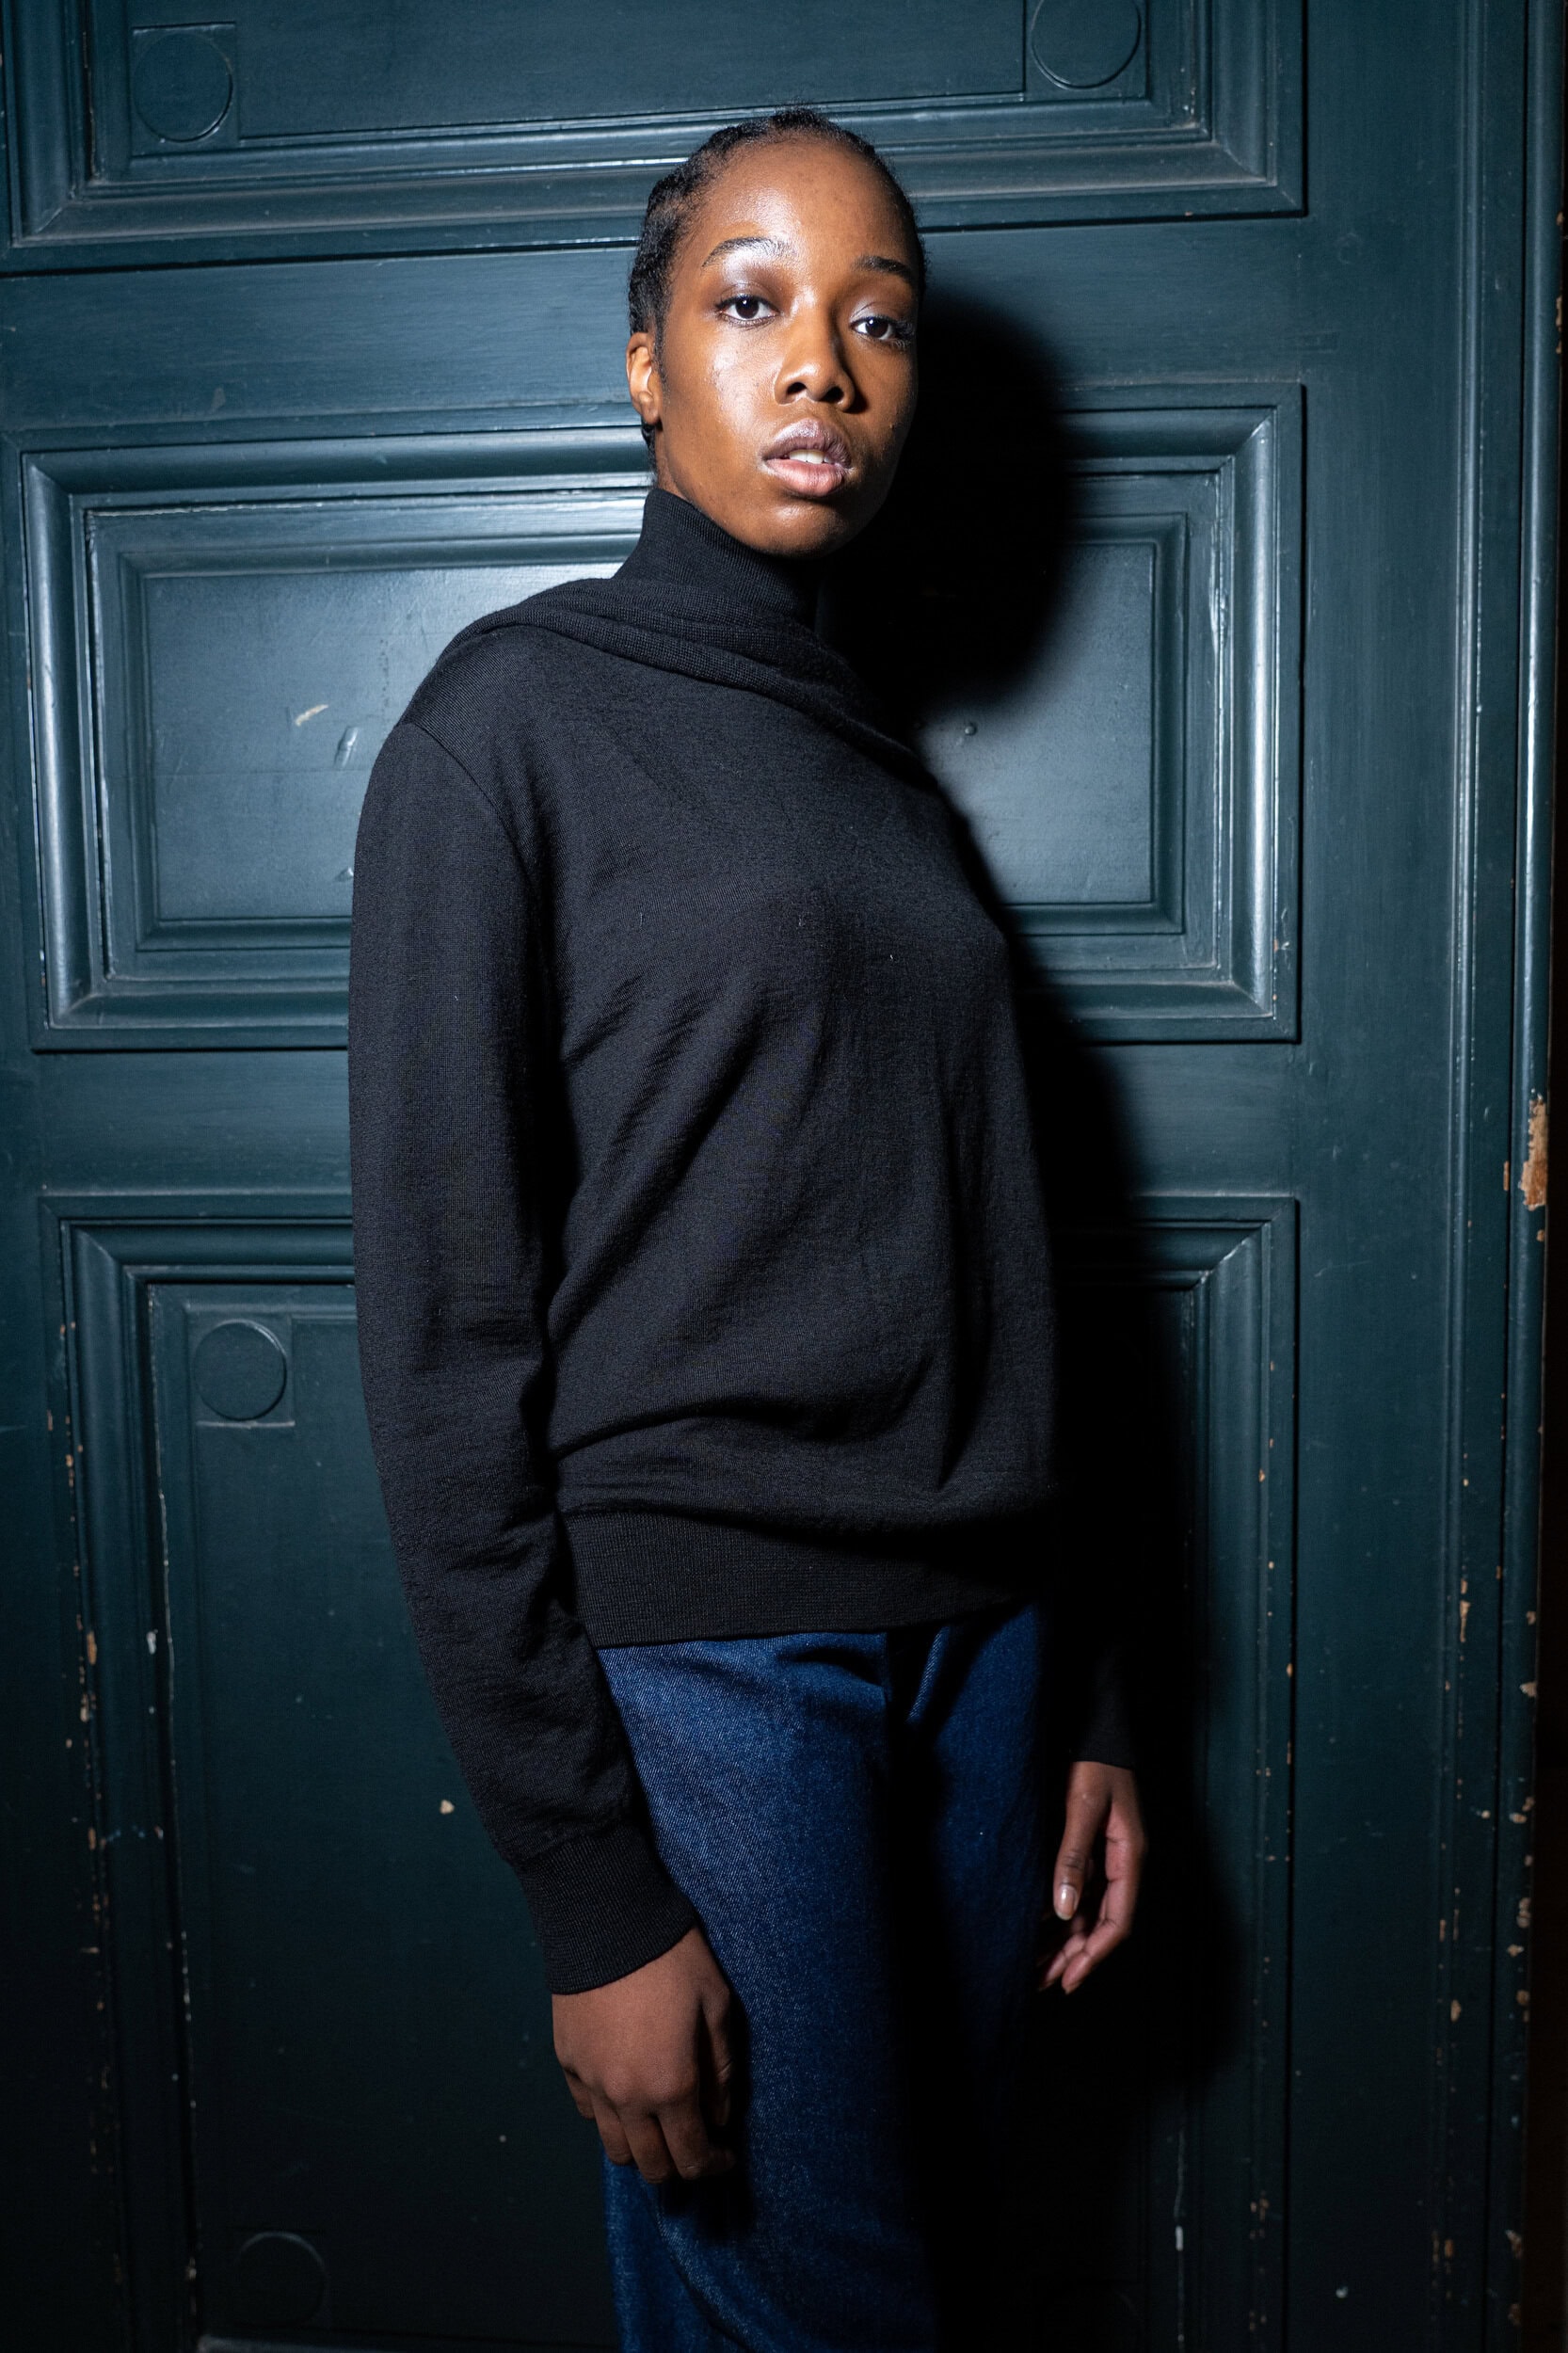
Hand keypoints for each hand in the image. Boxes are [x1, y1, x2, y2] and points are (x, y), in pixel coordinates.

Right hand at [553, 1924, 736, 2183]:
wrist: (606, 1918)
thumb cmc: (674, 1958)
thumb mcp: (717, 2006)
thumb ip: (721, 2071)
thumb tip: (718, 2117)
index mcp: (671, 2085)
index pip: (692, 2156)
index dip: (714, 2164)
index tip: (726, 2155)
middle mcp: (626, 2097)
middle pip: (651, 2166)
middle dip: (678, 2164)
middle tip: (694, 2141)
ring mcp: (591, 2083)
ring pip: (614, 2148)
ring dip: (641, 2147)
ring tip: (659, 2122)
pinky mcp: (566, 2063)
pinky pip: (588, 2111)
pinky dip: (609, 2115)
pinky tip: (626, 2090)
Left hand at [1037, 1761, 1144, 1994]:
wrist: (1096, 1729)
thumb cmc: (1094, 1764)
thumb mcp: (1083, 1807)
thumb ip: (1073, 1856)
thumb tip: (1063, 1908)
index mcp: (1130, 1858)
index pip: (1117, 1922)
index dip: (1094, 1954)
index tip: (1070, 1979)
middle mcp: (1123, 1864)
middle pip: (1102, 1924)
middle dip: (1075, 1956)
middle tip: (1044, 1983)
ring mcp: (1108, 1858)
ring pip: (1089, 1911)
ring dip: (1066, 1940)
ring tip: (1037, 1967)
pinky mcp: (1092, 1849)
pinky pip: (1080, 1892)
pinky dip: (1062, 1914)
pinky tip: (1040, 1930)